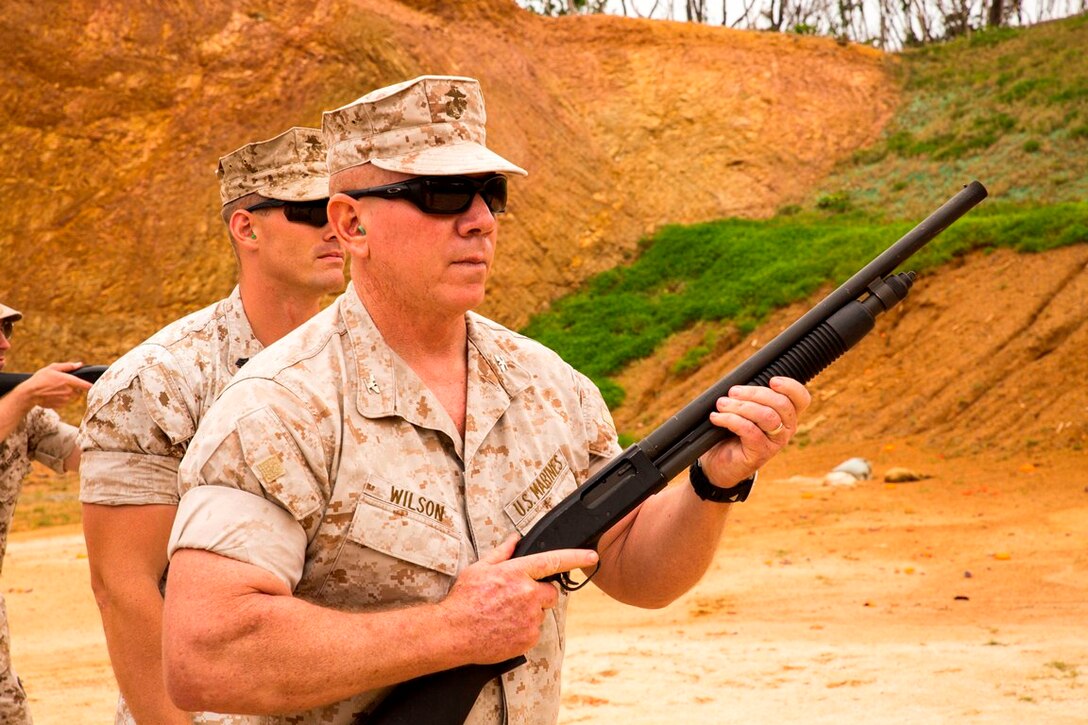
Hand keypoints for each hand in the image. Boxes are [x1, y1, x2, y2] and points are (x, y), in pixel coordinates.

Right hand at [18, 362, 93, 409]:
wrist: (29, 394)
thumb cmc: (40, 379)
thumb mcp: (52, 368)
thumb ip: (67, 366)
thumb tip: (79, 364)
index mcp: (68, 381)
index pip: (86, 385)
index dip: (91, 385)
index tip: (95, 385)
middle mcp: (69, 391)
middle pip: (79, 390)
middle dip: (74, 388)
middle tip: (62, 384)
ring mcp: (66, 399)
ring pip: (73, 397)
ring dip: (69, 393)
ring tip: (56, 389)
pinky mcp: (61, 405)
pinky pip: (66, 402)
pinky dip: (62, 399)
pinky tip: (53, 395)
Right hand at [438, 535, 597, 664]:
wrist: (454, 633)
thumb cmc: (464, 600)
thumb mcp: (479, 569)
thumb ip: (502, 553)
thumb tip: (515, 539)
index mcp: (516, 573)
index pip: (553, 561)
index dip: (575, 558)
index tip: (592, 556)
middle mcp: (527, 595)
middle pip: (551, 592)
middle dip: (540, 593)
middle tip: (517, 597)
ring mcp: (530, 618)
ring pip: (541, 612)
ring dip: (530, 612)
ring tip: (504, 614)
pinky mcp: (528, 638)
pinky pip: (534, 630)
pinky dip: (524, 629)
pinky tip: (505, 627)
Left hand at [699, 376, 810, 486]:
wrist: (718, 463)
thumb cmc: (731, 432)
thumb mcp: (744, 411)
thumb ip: (749, 397)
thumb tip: (740, 381)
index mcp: (786, 415)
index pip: (801, 398)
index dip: (790, 386)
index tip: (771, 380)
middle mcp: (786, 429)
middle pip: (781, 404)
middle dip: (754, 393)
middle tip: (732, 392)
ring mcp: (775, 443)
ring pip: (766, 416)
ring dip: (740, 406)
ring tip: (721, 404)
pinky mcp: (760, 453)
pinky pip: (749, 430)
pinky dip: (730, 419)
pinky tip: (716, 418)